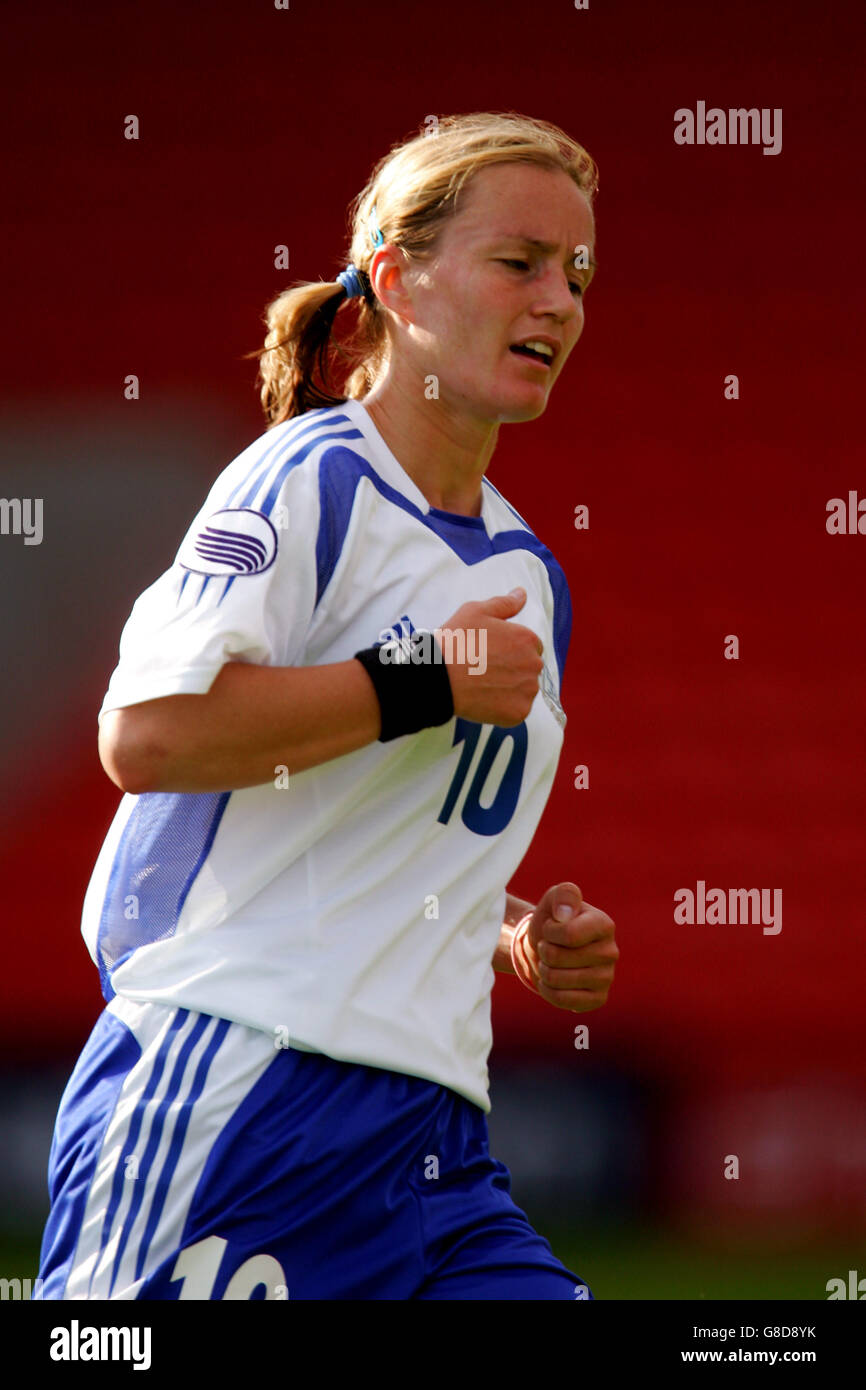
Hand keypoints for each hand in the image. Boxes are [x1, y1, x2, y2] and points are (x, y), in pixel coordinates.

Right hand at [438, 587, 542, 726]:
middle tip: (484, 670)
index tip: (490, 654)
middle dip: (512, 669)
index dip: (510, 649)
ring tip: (483, 685)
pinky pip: (516, 710)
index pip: (530, 645)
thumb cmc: (456, 641)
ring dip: (509, 689)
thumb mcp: (477, 611)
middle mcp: (534, 664)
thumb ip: (505, 603)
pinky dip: (503, 708)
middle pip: (529, 668)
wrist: (439, 677)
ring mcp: (527, 691)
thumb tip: (522, 594)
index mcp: (527, 638)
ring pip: (524, 690)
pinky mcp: (518, 713)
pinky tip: (484, 700)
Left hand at [513, 882, 618, 1011]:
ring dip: (544, 970)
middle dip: (544, 951)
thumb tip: (563, 915)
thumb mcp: (555, 897)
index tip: (551, 927)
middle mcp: (611, 952)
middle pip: (558, 958)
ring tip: (550, 962)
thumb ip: (563, 895)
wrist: (550, 948)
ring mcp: (607, 977)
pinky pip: (563, 1000)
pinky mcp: (598, 998)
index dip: (549, 932)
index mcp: (604, 924)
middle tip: (549, 946)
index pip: (568, 934)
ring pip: (557, 979)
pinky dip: (547, 990)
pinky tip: (551, 981)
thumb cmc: (554, 921)